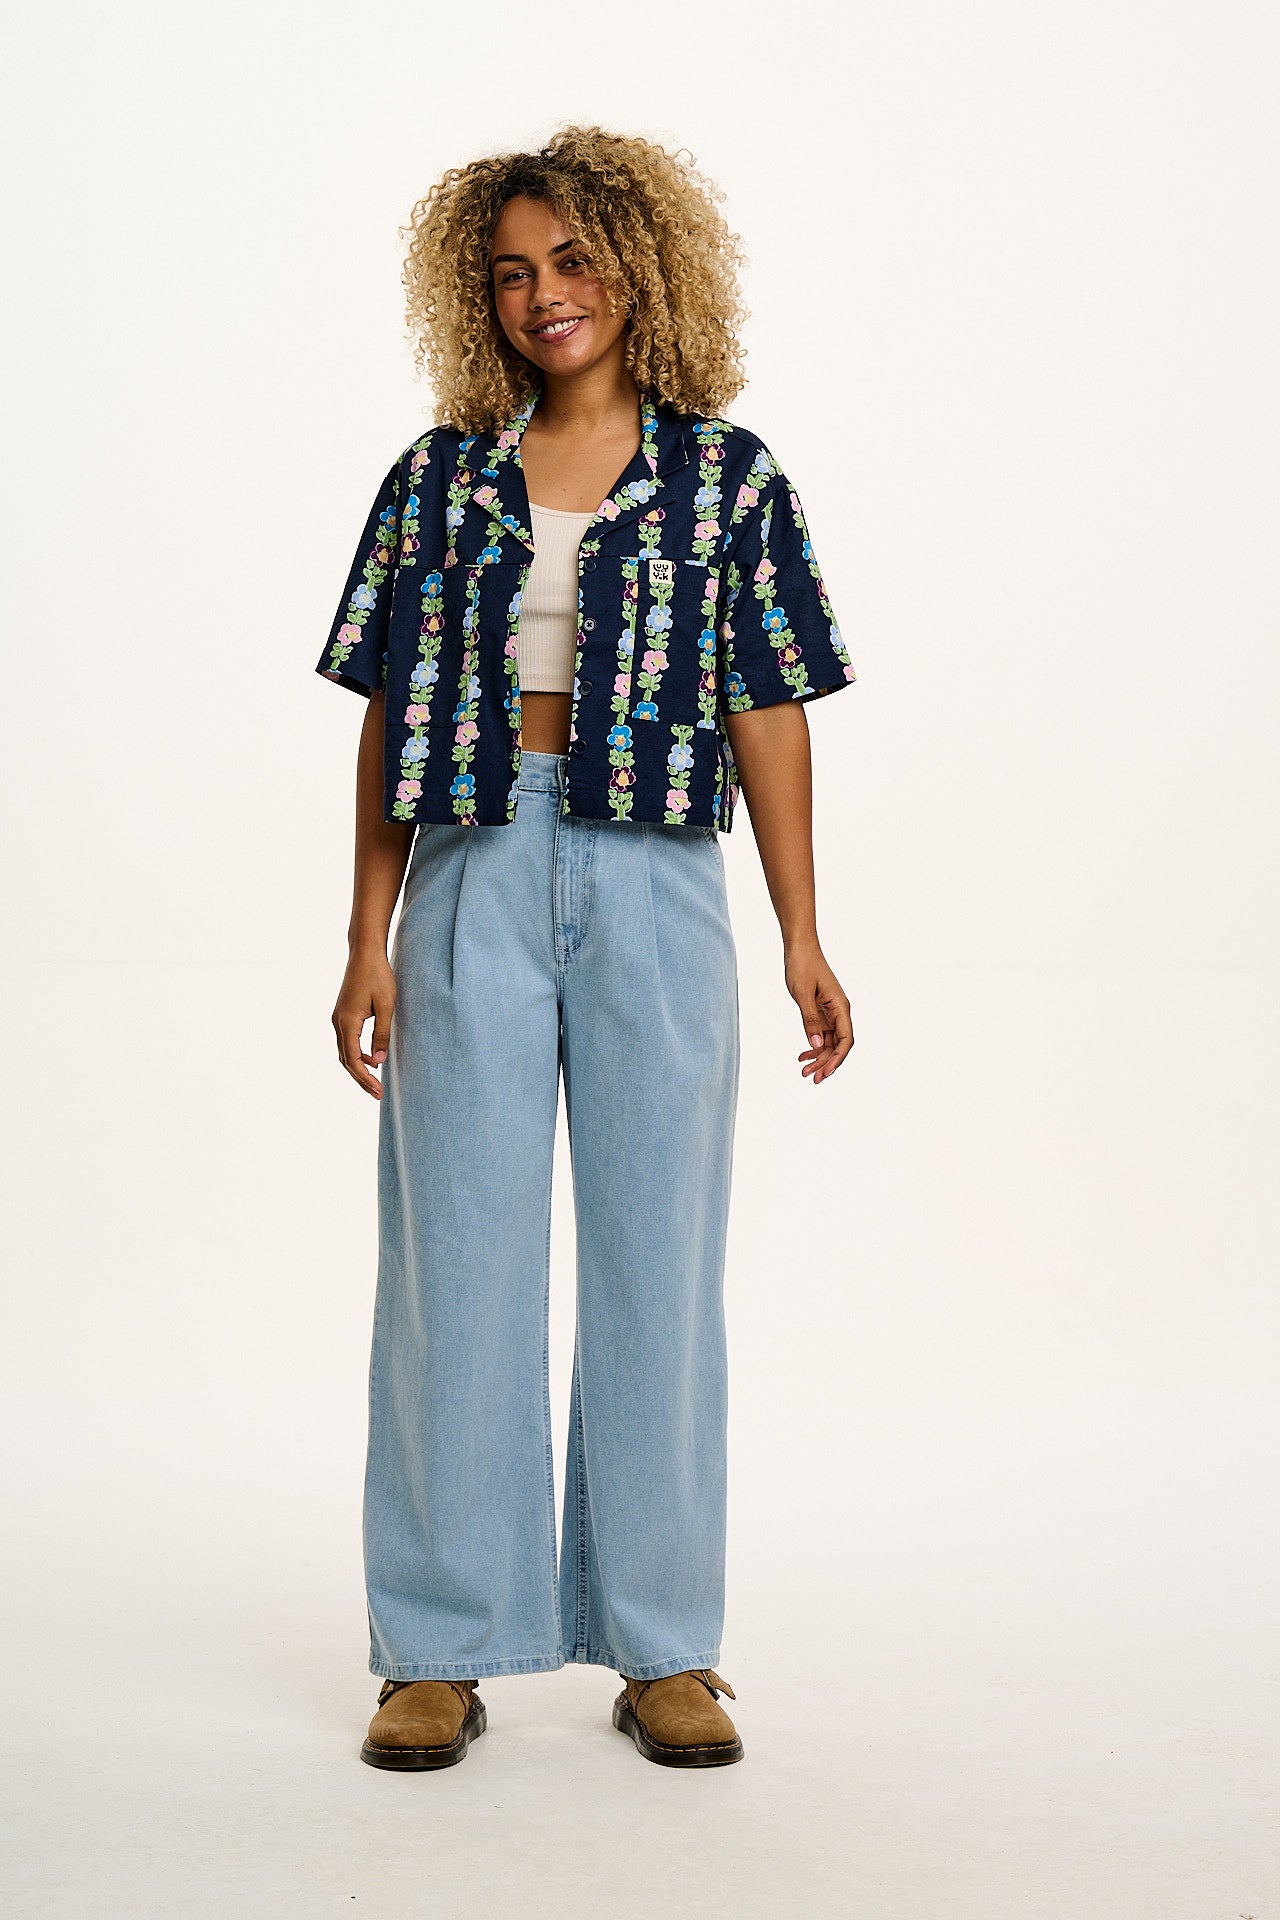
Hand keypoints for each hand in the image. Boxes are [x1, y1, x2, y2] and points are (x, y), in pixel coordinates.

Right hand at [332, 949, 397, 1099]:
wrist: (364, 954)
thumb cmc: (378, 976)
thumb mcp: (386, 1006)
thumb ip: (381, 1034)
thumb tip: (379, 1061)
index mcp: (347, 1022)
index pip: (353, 1060)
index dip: (365, 1078)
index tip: (378, 1091)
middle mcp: (338, 1022)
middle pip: (346, 1060)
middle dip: (361, 1079)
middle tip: (377, 1093)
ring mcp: (338, 1018)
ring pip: (345, 1052)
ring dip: (359, 1067)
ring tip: (376, 1081)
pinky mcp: (343, 1014)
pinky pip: (347, 1041)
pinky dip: (357, 1054)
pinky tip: (373, 1058)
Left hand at [784, 939, 853, 1084]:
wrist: (799, 947)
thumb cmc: (802, 966)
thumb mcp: (803, 994)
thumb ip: (810, 1021)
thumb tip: (817, 1046)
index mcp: (840, 1007)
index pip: (846, 1039)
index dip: (837, 1058)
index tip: (824, 1073)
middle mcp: (839, 1011)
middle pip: (838, 1044)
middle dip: (826, 1063)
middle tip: (811, 1078)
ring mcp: (830, 1011)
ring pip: (829, 1041)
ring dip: (818, 1057)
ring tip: (803, 1071)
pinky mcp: (821, 1010)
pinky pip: (821, 1033)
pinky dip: (813, 1045)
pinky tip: (802, 1055)